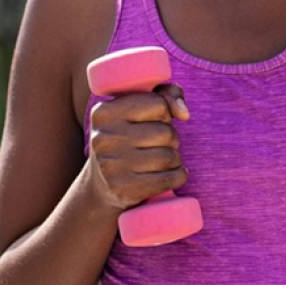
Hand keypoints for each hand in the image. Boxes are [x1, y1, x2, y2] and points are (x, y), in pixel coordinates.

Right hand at [85, 84, 189, 209]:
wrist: (102, 186)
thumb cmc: (129, 138)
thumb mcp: (137, 109)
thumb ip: (165, 94)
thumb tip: (184, 114)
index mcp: (103, 112)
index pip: (157, 104)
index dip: (164, 112)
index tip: (154, 121)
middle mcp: (102, 138)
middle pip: (165, 132)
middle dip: (172, 138)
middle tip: (159, 145)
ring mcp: (111, 166)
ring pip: (169, 156)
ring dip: (175, 159)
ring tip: (162, 160)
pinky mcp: (123, 190)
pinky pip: (170, 179)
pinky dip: (179, 176)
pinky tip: (170, 175)